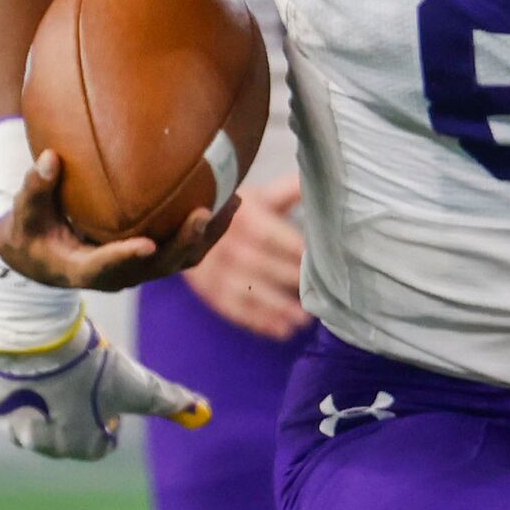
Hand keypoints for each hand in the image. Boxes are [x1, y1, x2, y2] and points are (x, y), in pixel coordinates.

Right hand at [0, 148, 236, 292]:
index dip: (127, 257)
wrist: (43, 255)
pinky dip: (210, 228)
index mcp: (84, 269)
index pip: (107, 266)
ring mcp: (141, 268)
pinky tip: (230, 196)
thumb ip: (35, 189)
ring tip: (233, 201)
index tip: (146, 244)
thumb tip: (49, 158)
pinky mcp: (154, 258)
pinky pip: (188, 247)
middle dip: (184, 242)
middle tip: (204, 213)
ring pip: (183, 259)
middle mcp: (119, 274)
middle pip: (160, 266)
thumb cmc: (31, 232)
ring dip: (209, 235)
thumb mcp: (23, 215)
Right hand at [0, 320, 210, 461]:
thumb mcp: (139, 383)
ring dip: (47, 396)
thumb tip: (203, 411)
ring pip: (35, 413)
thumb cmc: (94, 367)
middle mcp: (42, 445)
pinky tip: (36, 359)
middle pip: (66, 429)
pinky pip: (9, 392)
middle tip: (85, 374)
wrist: (41, 339)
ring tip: (60, 364)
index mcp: (78, 448)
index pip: (99, 442)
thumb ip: (171, 401)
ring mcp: (12, 422)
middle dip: (77, 407)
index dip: (108, 416)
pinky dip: (21, 381)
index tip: (108, 393)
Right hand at [183, 176, 309, 340]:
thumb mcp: (260, 195)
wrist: (185, 222)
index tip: (322, 262)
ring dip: (276, 308)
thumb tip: (324, 177)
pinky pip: (234, 309)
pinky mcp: (208, 291)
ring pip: (247, 291)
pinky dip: (258, 322)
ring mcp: (214, 270)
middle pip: (261, 265)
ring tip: (304, 320)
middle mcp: (225, 244)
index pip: (271, 235)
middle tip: (321, 295)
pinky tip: (281, 332)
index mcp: (241, 216)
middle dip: (291, 281)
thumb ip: (289, 190)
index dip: (296, 250)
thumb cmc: (237, 209)